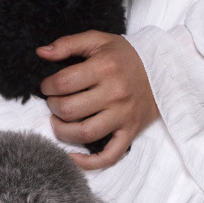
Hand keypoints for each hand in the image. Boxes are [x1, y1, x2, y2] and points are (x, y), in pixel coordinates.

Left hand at [38, 31, 157, 169]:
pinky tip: (73, 156)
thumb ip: (68, 44)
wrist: (162, 69)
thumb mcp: (98, 40)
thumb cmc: (124, 56)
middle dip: (53, 107)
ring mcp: (124, 115)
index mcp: (105, 67)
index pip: (63, 83)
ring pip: (85, 133)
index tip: (48, 86)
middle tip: (54, 102)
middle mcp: (115, 93)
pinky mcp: (131, 131)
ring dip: (63, 131)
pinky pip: (110, 155)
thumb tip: (41, 52)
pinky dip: (90, 162)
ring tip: (58, 122)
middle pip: (69, 109)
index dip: (47, 86)